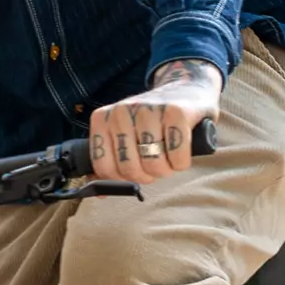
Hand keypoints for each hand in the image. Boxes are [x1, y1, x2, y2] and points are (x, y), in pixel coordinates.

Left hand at [88, 61, 219, 185]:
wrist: (186, 90)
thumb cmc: (152, 123)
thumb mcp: (124, 137)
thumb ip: (109, 163)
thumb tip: (99, 193)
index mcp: (103, 119)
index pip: (104, 167)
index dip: (122, 178)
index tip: (134, 170)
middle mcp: (121, 111)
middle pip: (130, 169)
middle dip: (147, 175)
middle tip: (155, 163)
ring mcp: (149, 109)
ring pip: (154, 164)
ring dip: (166, 169)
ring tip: (168, 157)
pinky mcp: (176, 112)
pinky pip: (177, 157)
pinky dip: (182, 162)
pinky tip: (182, 150)